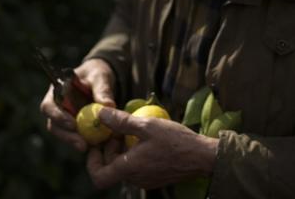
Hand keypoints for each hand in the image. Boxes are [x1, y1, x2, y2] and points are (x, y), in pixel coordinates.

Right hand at [39, 57, 115, 151]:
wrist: (101, 80)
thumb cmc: (97, 74)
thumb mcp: (100, 77)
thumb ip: (103, 89)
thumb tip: (109, 105)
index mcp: (56, 91)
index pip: (48, 106)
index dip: (57, 117)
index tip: (72, 124)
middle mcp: (57, 107)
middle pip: (54, 125)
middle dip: (67, 136)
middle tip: (82, 145)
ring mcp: (64, 119)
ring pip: (64, 134)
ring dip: (74, 142)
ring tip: (88, 148)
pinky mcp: (75, 127)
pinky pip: (76, 137)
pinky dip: (85, 142)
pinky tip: (96, 146)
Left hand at [86, 106, 218, 189]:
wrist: (202, 157)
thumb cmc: (175, 140)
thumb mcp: (147, 125)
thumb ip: (121, 122)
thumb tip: (101, 114)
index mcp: (129, 169)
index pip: (99, 176)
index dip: (92, 161)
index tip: (96, 144)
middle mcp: (135, 179)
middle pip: (111, 168)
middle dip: (109, 149)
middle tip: (116, 129)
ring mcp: (146, 180)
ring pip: (124, 168)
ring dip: (122, 150)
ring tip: (132, 131)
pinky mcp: (156, 178)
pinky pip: (137, 168)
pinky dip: (134, 155)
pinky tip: (145, 139)